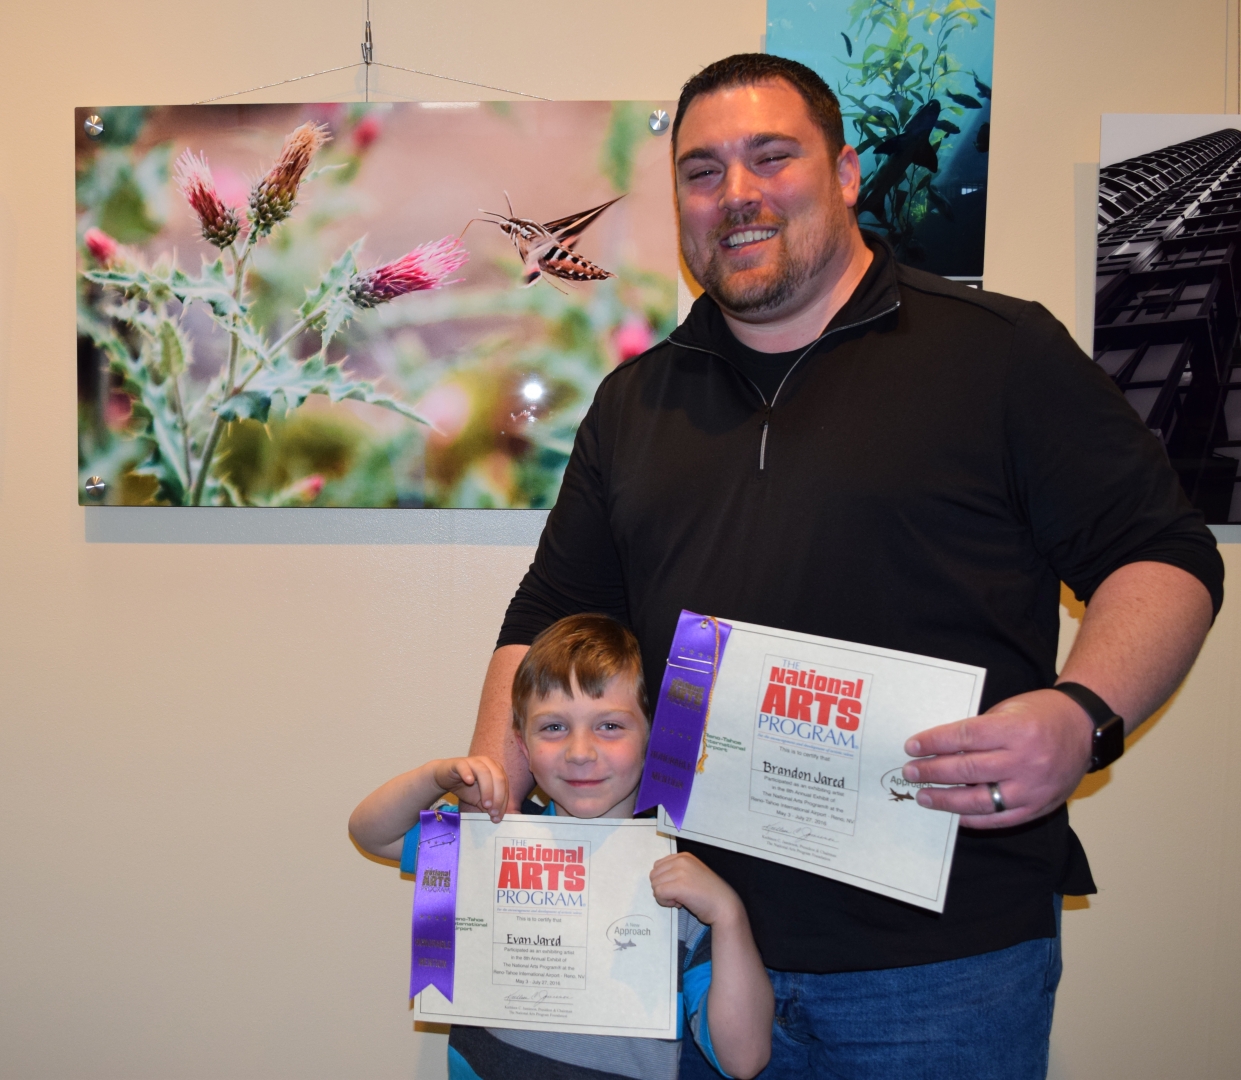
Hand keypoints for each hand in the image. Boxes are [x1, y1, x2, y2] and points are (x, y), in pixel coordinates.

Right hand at [431, 756, 508, 822]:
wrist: (445, 778)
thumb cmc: (465, 786)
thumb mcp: (479, 799)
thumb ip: (489, 806)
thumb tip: (497, 817)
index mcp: (496, 770)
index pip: (504, 785)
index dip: (503, 801)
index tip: (498, 817)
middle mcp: (488, 763)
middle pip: (498, 778)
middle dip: (497, 797)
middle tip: (492, 812)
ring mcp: (474, 761)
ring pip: (484, 772)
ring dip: (487, 789)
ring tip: (485, 804)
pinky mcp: (459, 763)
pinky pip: (465, 766)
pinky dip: (468, 773)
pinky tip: (469, 781)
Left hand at [650, 852, 744, 926]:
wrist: (724, 906)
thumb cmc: (709, 894)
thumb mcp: (692, 874)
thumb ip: (676, 871)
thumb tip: (657, 879)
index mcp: (684, 856)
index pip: (658, 866)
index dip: (665, 880)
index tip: (678, 888)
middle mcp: (681, 861)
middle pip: (654, 875)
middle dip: (663, 888)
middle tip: (678, 895)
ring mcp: (680, 872)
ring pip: (655, 885)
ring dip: (664, 896)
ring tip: (680, 900)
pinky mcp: (679, 886)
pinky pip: (658, 893)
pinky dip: (665, 902)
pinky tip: (679, 904)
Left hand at [901, 688, 1094, 827]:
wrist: (1086, 729)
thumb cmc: (1043, 714)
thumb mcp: (1008, 710)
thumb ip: (979, 730)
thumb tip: (940, 748)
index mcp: (1015, 730)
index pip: (964, 738)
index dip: (934, 742)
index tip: (912, 746)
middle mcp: (1024, 761)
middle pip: (967, 770)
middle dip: (932, 772)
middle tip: (911, 772)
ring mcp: (1032, 788)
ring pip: (980, 800)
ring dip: (947, 800)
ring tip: (924, 797)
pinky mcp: (1038, 806)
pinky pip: (1000, 818)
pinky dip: (974, 818)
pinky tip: (954, 814)